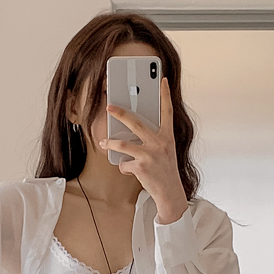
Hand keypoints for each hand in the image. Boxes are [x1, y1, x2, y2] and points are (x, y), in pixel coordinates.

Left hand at [105, 72, 187, 226]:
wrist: (170, 193)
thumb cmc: (165, 170)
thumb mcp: (164, 151)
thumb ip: (153, 139)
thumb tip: (130, 130)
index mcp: (167, 136)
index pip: (167, 111)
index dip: (165, 95)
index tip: (162, 80)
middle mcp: (160, 143)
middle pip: (136, 123)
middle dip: (120, 113)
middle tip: (109, 106)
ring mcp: (150, 154)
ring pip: (123, 144)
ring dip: (110, 143)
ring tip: (103, 143)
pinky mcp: (142, 166)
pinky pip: (124, 163)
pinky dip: (123, 167)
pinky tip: (127, 170)